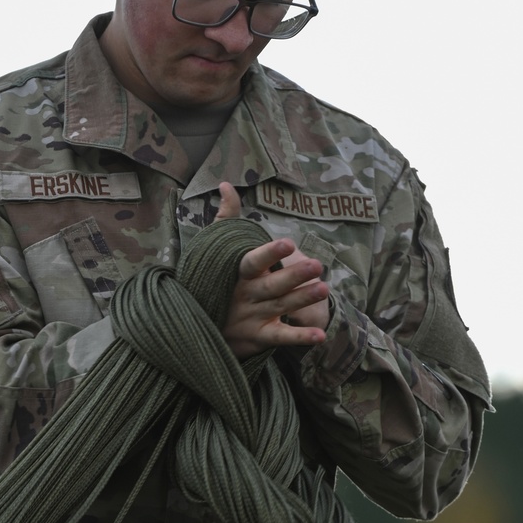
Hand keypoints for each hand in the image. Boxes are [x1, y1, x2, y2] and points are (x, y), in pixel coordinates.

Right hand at [214, 181, 329, 356]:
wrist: (197, 324)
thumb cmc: (213, 279)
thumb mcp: (215, 250)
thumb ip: (226, 218)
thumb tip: (226, 184)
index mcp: (238, 273)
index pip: (253, 261)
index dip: (270, 254)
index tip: (288, 243)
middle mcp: (247, 294)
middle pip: (273, 285)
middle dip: (295, 276)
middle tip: (317, 265)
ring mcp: (253, 316)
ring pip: (281, 306)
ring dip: (302, 299)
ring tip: (324, 289)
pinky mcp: (260, 336)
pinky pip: (281, 337)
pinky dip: (300, 338)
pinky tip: (320, 335)